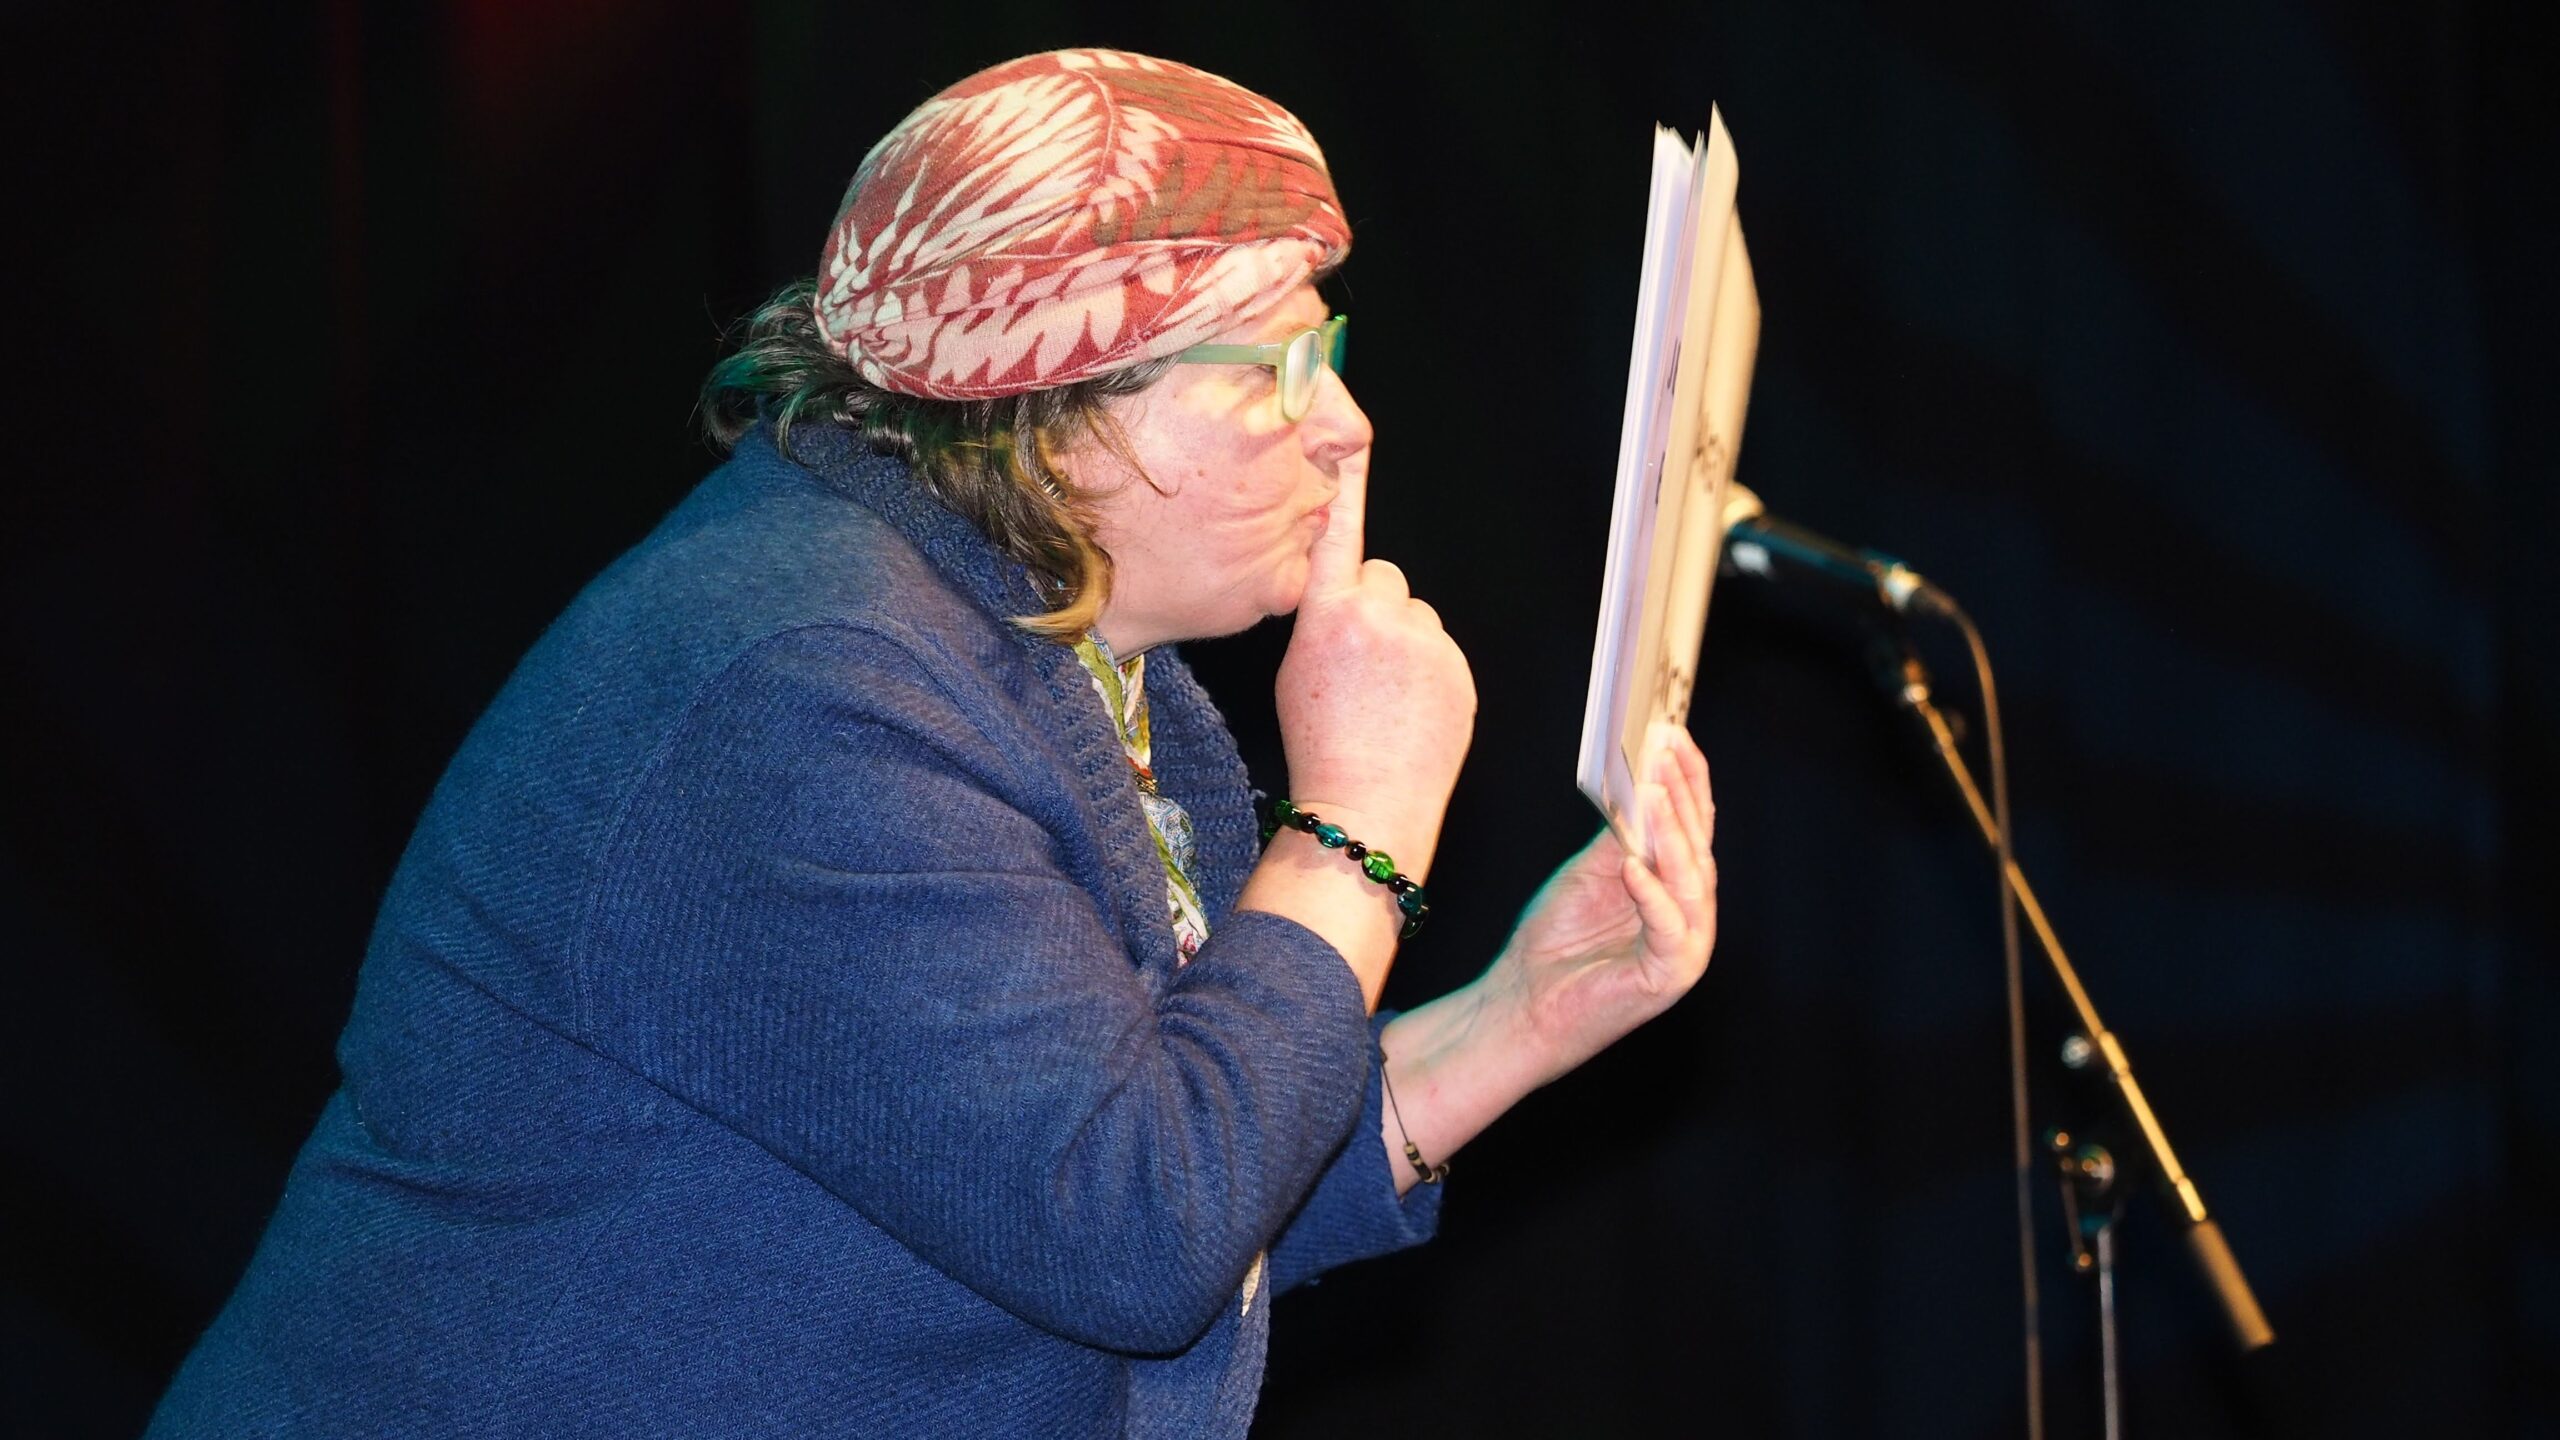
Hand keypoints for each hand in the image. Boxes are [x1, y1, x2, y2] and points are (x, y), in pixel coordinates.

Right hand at [1273, 450, 1474, 878]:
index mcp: (1329, 614)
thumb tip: (1344, 596)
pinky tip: (1410, 708)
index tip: (1347, 440)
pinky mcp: (1459, 666)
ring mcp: (1427, 641)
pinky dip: (1429, 669)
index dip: (1345, 483)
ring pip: (1415, 614)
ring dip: (1404, 639)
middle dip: (1375, 606)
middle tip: (1360, 662)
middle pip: (1383, 576)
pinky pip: (1441, 647)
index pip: (1338, 532)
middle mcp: (1381, 616)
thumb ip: (1322, 618)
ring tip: (1386, 694)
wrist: (1367, 805)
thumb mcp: (1296, 669)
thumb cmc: (1320, 744)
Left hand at [1487, 725, 1716, 1086]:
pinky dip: (1653, 896)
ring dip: (1671, 834)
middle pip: (1698, 849)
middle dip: (1681, 796)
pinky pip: (1669, 930)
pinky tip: (1635, 867)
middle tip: (1665, 752)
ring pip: (1691, 883)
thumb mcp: (1590, 873)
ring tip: (1653, 792)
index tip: (1672, 734)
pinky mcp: (1667, 979)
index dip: (1687, 781)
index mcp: (1676, 891)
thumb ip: (1621, 838)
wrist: (1523, 1007)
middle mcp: (1690, 918)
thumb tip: (1640, 782)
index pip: (1693, 828)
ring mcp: (1685, 950)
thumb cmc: (1555, 945)